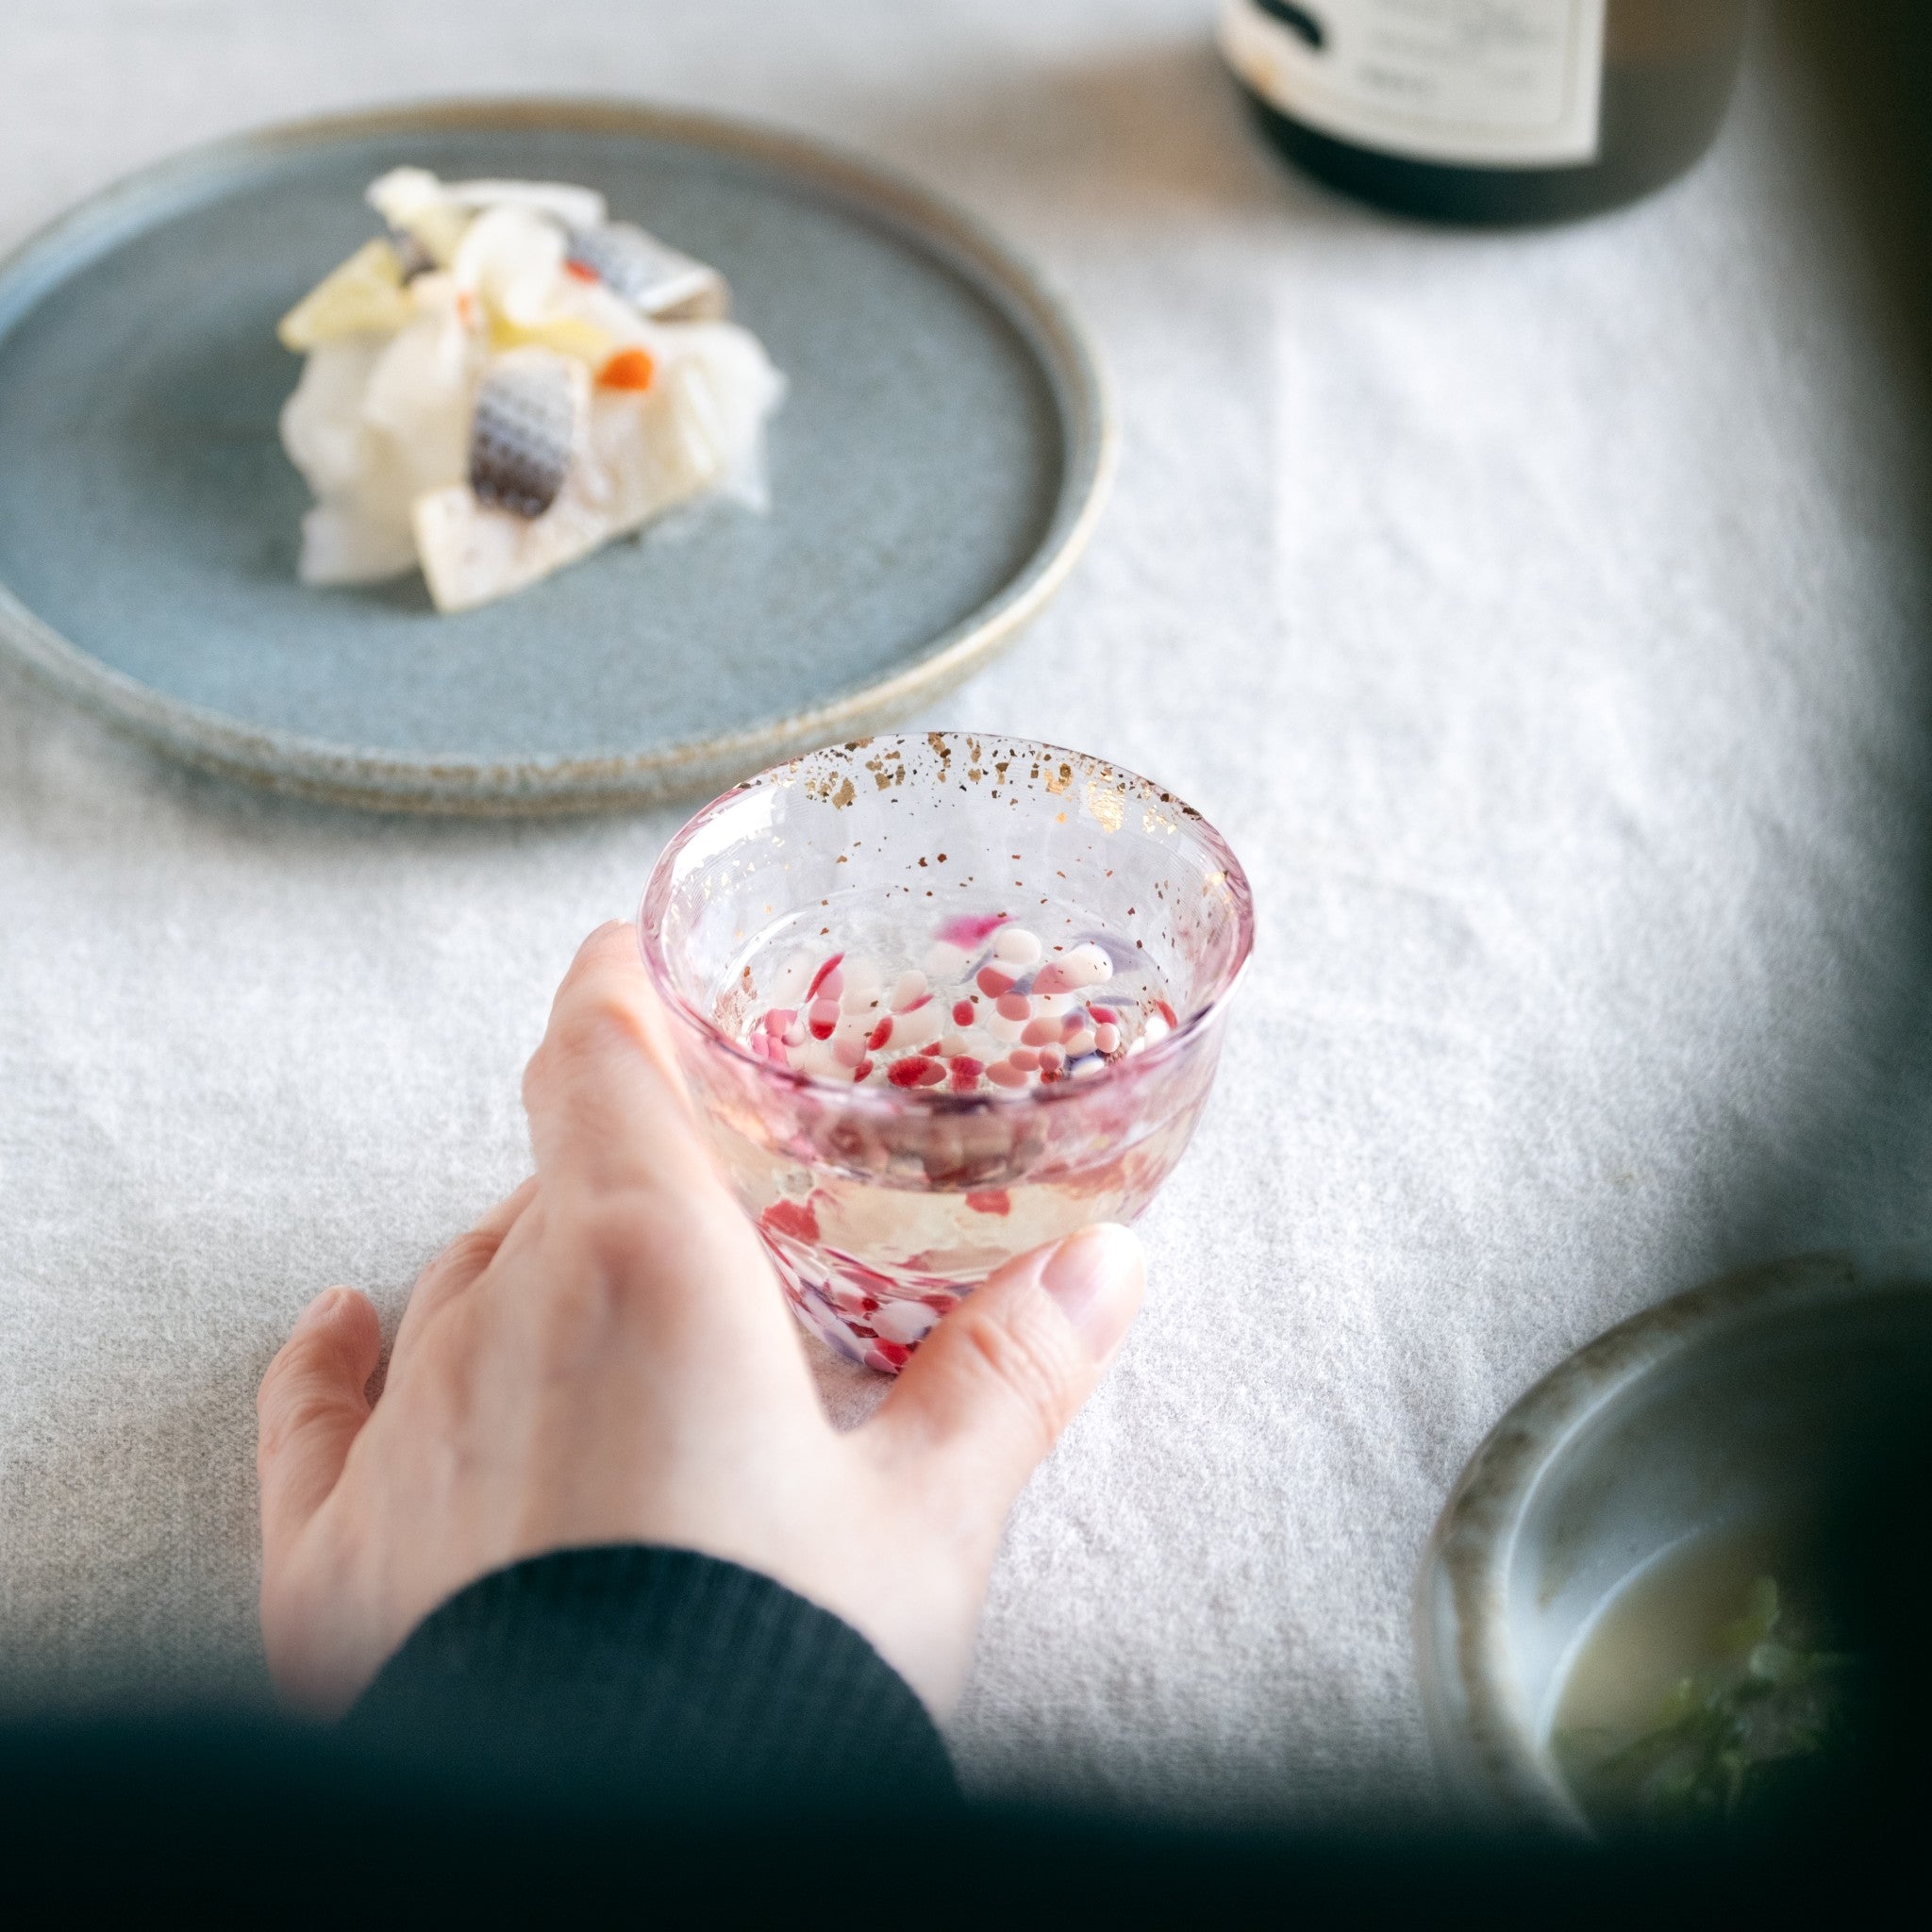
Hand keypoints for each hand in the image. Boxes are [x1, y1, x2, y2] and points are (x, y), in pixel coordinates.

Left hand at [256, 922, 1142, 1717]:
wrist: (612, 1859)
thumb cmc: (778, 1666)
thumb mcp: (925, 1519)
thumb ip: (1012, 1369)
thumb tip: (1109, 1265)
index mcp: (645, 1264)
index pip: (599, 1059)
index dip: (613, 988)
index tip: (625, 953)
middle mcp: (499, 1315)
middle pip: (544, 1184)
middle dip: (616, 1173)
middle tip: (696, 1202)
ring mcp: (403, 1433)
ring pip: (456, 1288)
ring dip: (524, 1274)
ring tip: (603, 1300)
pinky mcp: (325, 1557)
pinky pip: (312, 1414)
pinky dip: (331, 1359)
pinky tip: (338, 1323)